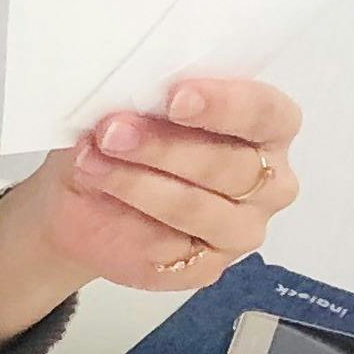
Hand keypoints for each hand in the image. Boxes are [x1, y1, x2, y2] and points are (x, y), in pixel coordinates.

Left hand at [0, 74, 306, 346]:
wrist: (85, 195)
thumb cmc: (127, 138)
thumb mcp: (138, 104)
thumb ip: (154, 96)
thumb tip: (137, 86)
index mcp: (269, 128)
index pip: (266, 114)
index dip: (224, 105)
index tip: (176, 98)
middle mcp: (269, 182)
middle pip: (230, 166)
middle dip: (164, 146)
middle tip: (112, 130)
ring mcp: (241, 229)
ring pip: (196, 207)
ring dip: (138, 182)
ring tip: (92, 160)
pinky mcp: (206, 267)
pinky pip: (169, 247)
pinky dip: (126, 218)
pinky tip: (98, 194)